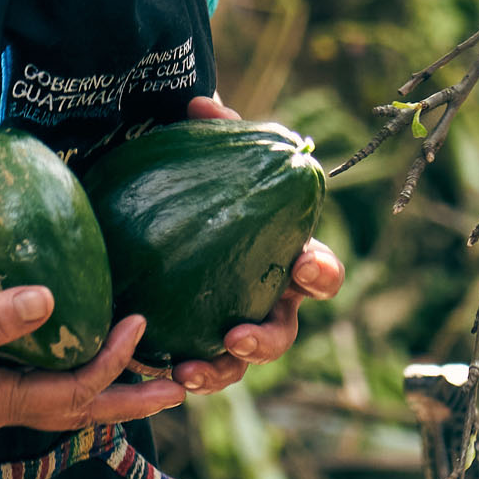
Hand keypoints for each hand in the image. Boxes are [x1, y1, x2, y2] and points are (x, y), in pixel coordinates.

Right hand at [0, 291, 186, 435]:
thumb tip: (50, 298)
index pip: (74, 392)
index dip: (112, 364)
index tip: (140, 327)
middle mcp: (2, 410)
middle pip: (82, 411)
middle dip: (131, 400)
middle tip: (181, 387)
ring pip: (62, 401)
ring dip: (105, 389)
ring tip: (142, 373)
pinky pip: (38, 385)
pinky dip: (67, 373)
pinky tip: (70, 346)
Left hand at [177, 91, 343, 393]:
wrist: (157, 225)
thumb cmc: (203, 192)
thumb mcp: (207, 160)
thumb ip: (214, 133)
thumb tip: (201, 104)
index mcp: (283, 258)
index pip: (319, 270)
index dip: (321, 273)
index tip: (304, 269)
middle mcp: (266, 300)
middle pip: (282, 331)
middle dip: (266, 340)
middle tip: (237, 337)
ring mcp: (233, 330)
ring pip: (239, 365)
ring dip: (220, 372)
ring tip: (189, 371)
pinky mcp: (196, 347)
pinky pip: (197, 371)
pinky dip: (183, 374)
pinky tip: (157, 370)